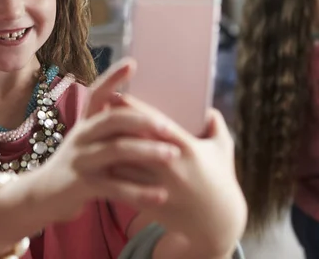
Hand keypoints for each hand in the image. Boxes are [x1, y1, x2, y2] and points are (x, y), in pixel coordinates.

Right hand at [38, 59, 181, 220]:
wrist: (43, 196)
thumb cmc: (77, 166)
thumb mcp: (89, 142)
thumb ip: (111, 130)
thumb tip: (147, 115)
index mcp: (85, 123)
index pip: (97, 93)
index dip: (112, 77)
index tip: (132, 63)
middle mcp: (81, 136)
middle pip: (112, 120)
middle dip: (143, 120)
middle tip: (169, 127)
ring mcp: (81, 160)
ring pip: (116, 150)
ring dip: (147, 152)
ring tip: (172, 155)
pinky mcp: (82, 185)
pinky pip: (116, 188)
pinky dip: (140, 192)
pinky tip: (161, 195)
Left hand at [110, 95, 247, 257]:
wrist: (217, 223)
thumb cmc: (220, 181)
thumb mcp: (224, 150)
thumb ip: (216, 125)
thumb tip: (207, 108)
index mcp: (187, 148)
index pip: (155, 123)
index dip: (134, 108)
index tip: (117, 96)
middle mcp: (170, 166)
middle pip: (133, 141)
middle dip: (114, 126)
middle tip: (99, 112)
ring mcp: (158, 186)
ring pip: (123, 164)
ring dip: (108, 150)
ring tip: (95, 136)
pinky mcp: (149, 203)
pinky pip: (123, 186)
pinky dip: (111, 173)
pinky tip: (100, 162)